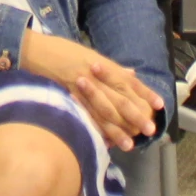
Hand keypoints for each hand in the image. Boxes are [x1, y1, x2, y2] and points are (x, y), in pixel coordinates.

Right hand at [20, 31, 161, 150]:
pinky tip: (103, 143)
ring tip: (131, 145)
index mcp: (103, 65)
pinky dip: (94, 130)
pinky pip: (84, 117)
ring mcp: (81, 88)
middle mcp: (96, 77)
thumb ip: (112, 68)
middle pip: (120, 99)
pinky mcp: (67, 98)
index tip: (159, 105)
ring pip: (104, 112)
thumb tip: (132, 73)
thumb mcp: (90, 54)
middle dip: (136, 116)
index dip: (145, 93)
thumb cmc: (63, 51)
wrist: (35, 50)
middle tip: (150, 130)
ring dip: (118, 130)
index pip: (129, 81)